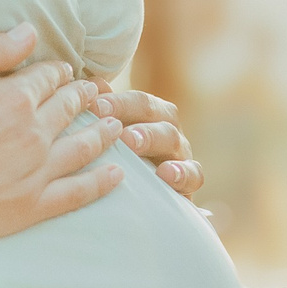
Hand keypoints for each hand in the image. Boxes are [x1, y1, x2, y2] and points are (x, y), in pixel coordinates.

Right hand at [0, 25, 123, 243]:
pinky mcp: (28, 209)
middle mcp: (32, 133)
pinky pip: (78, 193)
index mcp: (13, 96)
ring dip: (103, 133)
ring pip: (83, 147)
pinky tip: (118, 174)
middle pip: (70, 109)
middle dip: (84, 97)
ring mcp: (33, 173)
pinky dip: (102, 182)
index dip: (58, 72)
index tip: (65, 72)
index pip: (48, 77)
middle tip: (95, 94)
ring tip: (114, 126)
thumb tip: (31, 32)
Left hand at [88, 81, 202, 198]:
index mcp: (151, 114)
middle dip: (131, 114)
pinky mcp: (189, 183)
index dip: (117, 101)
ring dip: (150, 138)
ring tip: (130, 142)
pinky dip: (182, 173)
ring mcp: (181, 154)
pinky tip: (165, 174)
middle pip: (156, 113)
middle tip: (108, 122)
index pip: (138, 100)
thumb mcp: (110, 136)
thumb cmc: (122, 162)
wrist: (144, 203)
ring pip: (172, 139)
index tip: (94, 106)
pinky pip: (194, 174)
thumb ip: (103, 110)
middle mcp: (168, 129)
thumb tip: (93, 84)